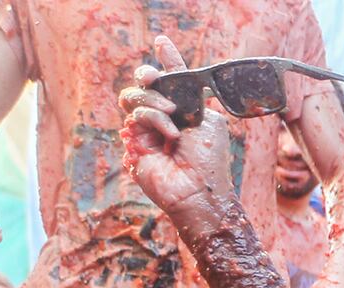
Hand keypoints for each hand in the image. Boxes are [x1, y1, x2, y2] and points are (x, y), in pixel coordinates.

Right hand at [120, 37, 235, 217]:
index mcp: (186, 110)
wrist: (199, 189)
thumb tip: (177, 80)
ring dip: (153, 100)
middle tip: (156, 78)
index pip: (172, 79)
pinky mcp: (134, 140)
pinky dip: (155, 120)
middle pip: (144, 83)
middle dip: (148, 75)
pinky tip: (170, 135)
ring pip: (134, 96)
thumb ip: (191, 97)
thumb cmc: (209, 159)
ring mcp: (147, 129)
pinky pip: (136, 115)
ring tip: (172, 116)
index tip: (163, 42)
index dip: (167, 59)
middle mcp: (165, 117)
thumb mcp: (208, 120)